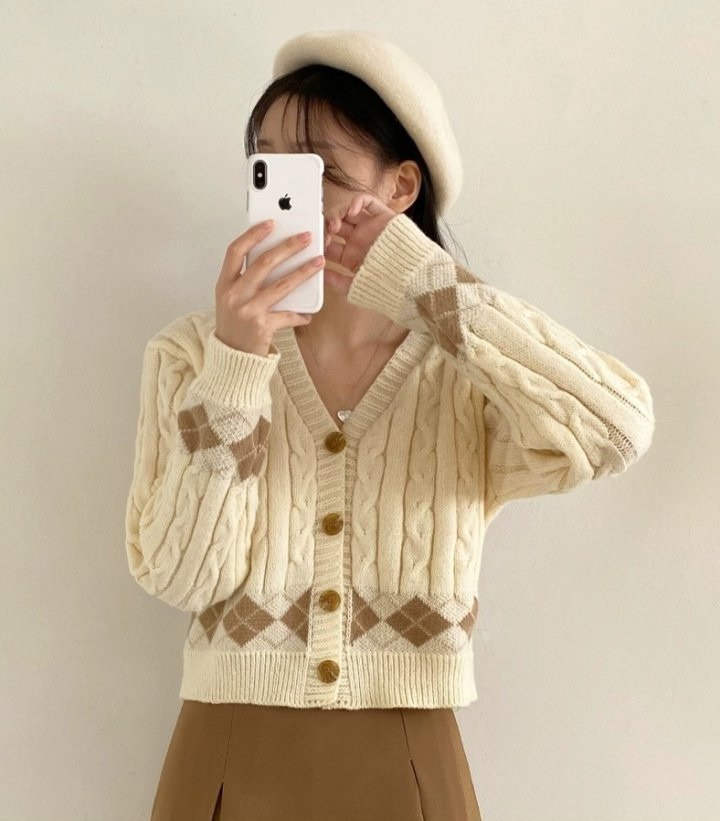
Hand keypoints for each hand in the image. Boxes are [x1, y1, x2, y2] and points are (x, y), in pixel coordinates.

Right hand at [214, 221, 322, 355]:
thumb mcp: (232, 299)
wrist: (231, 359)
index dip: (253, 235)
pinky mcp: (262, 327)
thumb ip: (245, 280)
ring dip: (303, 272)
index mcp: (225, 284)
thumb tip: (275, 257)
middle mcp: (234, 295)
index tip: (271, 223)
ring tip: (319, 262)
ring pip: (281, 285)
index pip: (235, 251)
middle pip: (263, 263)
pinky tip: (309, 313)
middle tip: (305, 238)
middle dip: (288, 247)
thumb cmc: (234, 326)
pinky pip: (288, 315)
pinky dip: (300, 314)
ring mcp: (247, 311)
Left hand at [323, 193, 397, 293]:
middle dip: (327, 227)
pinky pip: (367, 202)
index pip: (330, 245)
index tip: (315, 245)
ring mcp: (370, 227)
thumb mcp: (357, 288)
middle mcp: (359, 241)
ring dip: (338, 214)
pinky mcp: (383, 217)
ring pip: (348, 212)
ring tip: (336, 225)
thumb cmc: (387, 287)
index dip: (320, 243)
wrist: (412, 279)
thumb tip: (319, 273)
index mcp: (352, 257)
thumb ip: (337, 282)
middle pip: (337, 226)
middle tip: (325, 233)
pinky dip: (356, 201)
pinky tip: (351, 212)